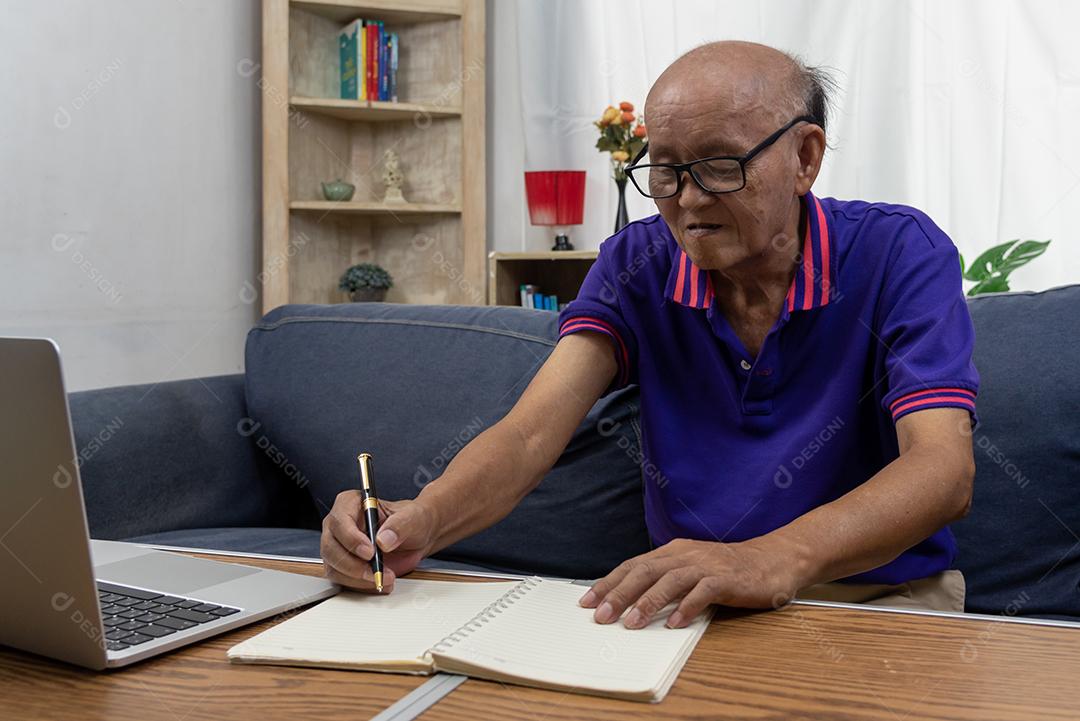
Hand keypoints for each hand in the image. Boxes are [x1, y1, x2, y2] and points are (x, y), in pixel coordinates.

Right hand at [320, 492, 437, 591]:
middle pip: (330, 547)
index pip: (340, 521)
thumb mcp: (413, 517)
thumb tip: (382, 540)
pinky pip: (342, 579)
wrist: (417, 537)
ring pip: (333, 567)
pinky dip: (360, 585)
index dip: (351, 538)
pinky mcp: (343, 564)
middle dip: (353, 565)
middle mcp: (340, 524)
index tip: (370, 552)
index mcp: (352, 503)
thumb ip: (400, 525)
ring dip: (358, 578)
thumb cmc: (412, 520)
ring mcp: (339, 545)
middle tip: (376, 572)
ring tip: (385, 577)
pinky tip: (379, 581)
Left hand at [578, 537, 805, 628]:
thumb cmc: (729, 569)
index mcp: (673, 551)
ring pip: (669, 581)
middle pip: (644, 571)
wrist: (773, 559)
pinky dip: (686, 607)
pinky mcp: (727, 578)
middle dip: (618, 593)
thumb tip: (631, 601)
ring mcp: (706, 565)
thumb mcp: (691, 569)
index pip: (633, 565)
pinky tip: (674, 623)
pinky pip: (702, 592)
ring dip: (647, 602)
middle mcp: (685, 554)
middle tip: (600, 615)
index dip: (609, 583)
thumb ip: (665, 580)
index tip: (587, 601)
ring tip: (630, 623)